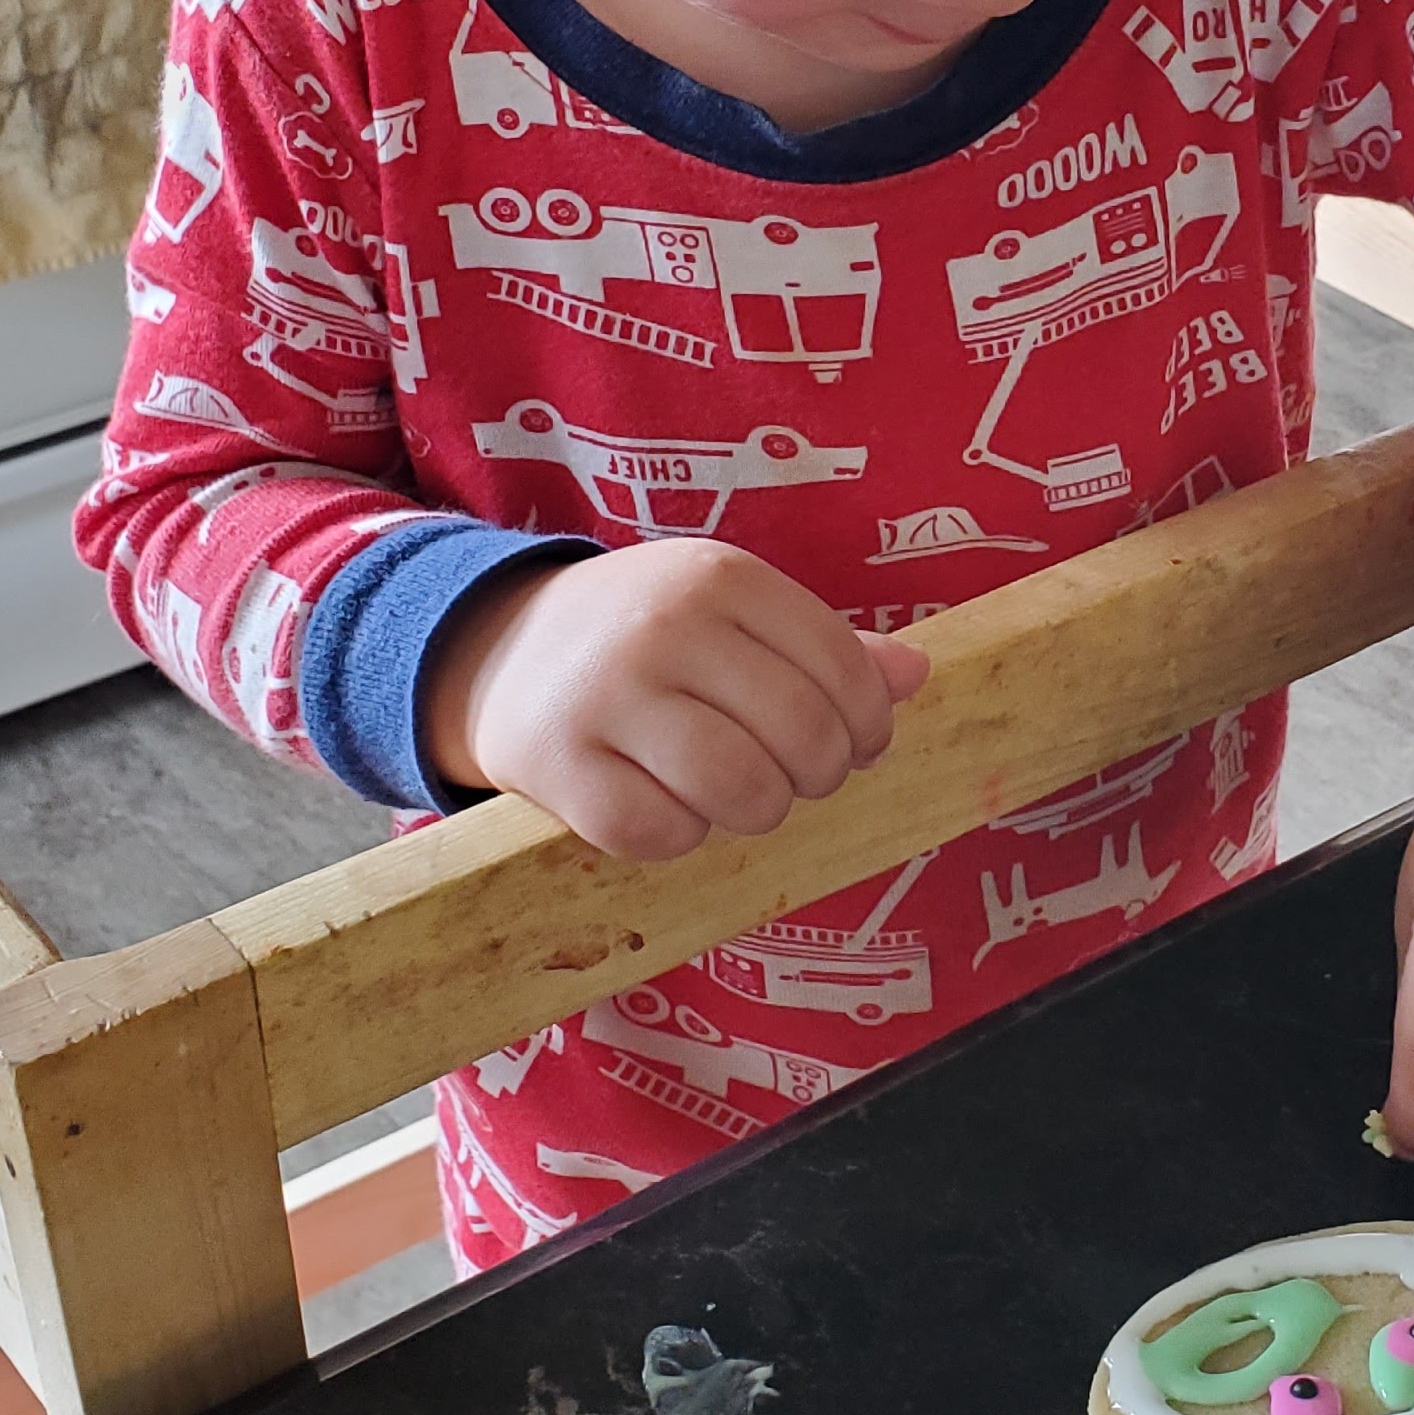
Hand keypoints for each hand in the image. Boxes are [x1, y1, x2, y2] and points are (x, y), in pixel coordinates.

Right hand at [421, 543, 926, 859]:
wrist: (497, 649)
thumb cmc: (644, 638)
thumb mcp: (730, 614)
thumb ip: (823, 647)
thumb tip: (916, 676)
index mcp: (721, 578)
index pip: (845, 671)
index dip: (867, 729)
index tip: (852, 746)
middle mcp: (666, 627)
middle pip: (802, 737)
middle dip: (816, 777)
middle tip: (791, 778)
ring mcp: (607, 695)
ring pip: (740, 791)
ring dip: (756, 812)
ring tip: (735, 794)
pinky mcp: (559, 765)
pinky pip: (662, 833)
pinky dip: (680, 836)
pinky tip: (665, 806)